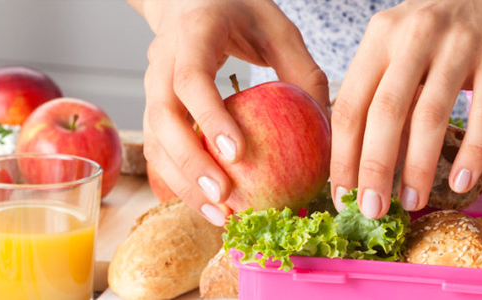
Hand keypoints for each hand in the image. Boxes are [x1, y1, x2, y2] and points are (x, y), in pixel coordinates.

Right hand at [130, 0, 328, 224]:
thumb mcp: (279, 29)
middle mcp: (162, 60)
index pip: (191, 78)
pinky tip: (210, 207)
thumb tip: (330, 128)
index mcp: (193, 33)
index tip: (237, 154)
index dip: (209, 118)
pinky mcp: (154, 108)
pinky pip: (159, 150)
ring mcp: (151, 85)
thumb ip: (302, 71)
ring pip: (154, 141)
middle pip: (163, 118)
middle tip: (224, 198)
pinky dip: (180, 182)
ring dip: (183, 183)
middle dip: (191, 164)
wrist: (192, 1)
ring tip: (220, 215)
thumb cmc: (241, 14)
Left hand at [330, 0, 481, 217]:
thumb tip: (362, 159)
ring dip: (418, 167)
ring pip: (431, 115)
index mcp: (381, 36)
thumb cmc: (446, 24)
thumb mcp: (403, 40)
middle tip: (372, 211)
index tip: (341, 195)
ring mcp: (459, 44)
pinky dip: (473, 152)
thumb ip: (384, 87)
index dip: (342, 155)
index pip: (351, 103)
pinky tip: (461, 181)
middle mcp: (415, 36)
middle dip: (374, 169)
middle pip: (385, 113)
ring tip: (412, 203)